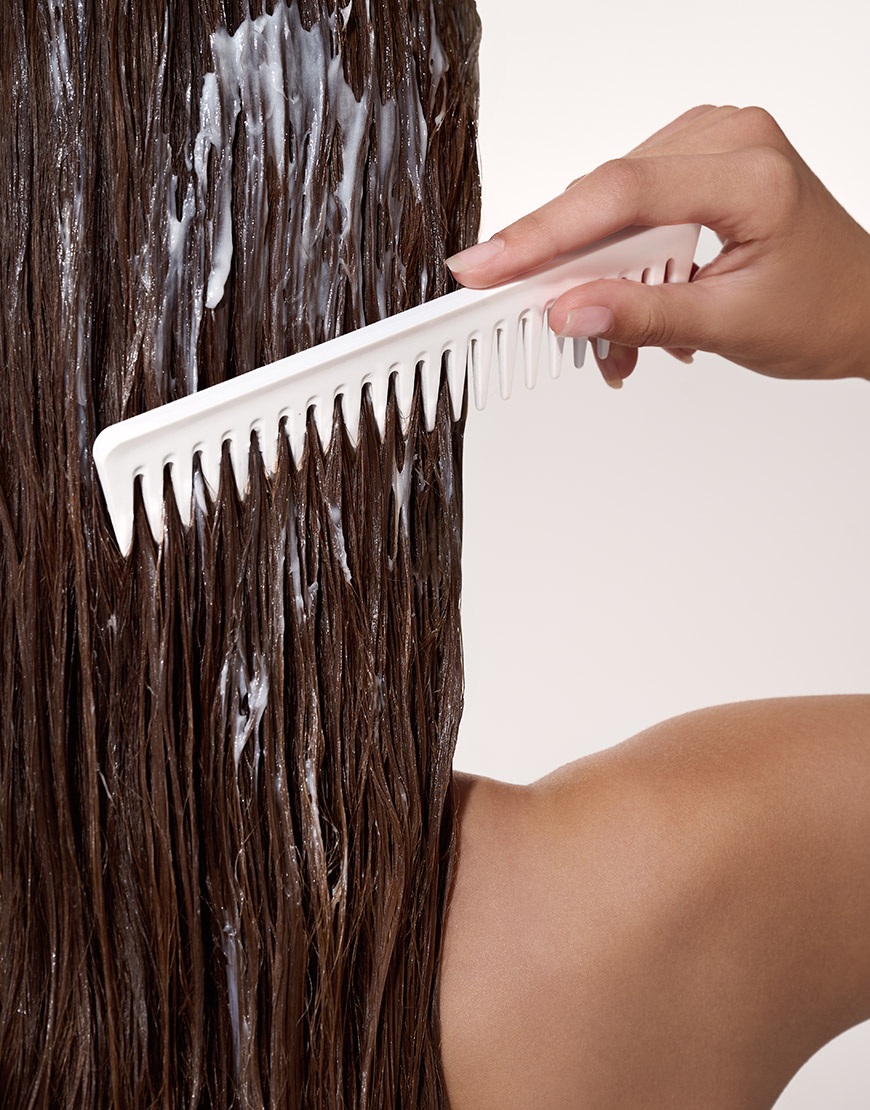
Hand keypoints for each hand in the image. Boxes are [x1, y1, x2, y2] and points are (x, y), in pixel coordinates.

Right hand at [446, 106, 869, 387]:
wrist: (866, 308)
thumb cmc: (824, 310)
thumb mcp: (728, 326)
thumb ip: (641, 317)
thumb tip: (565, 312)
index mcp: (748, 170)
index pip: (619, 195)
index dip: (541, 234)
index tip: (483, 268)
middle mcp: (728, 139)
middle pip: (606, 197)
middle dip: (563, 268)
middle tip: (522, 319)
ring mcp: (711, 146)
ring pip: (610, 207)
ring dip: (593, 276)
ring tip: (608, 344)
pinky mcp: (698, 165)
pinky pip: (630, 209)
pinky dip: (616, 264)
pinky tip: (624, 309)